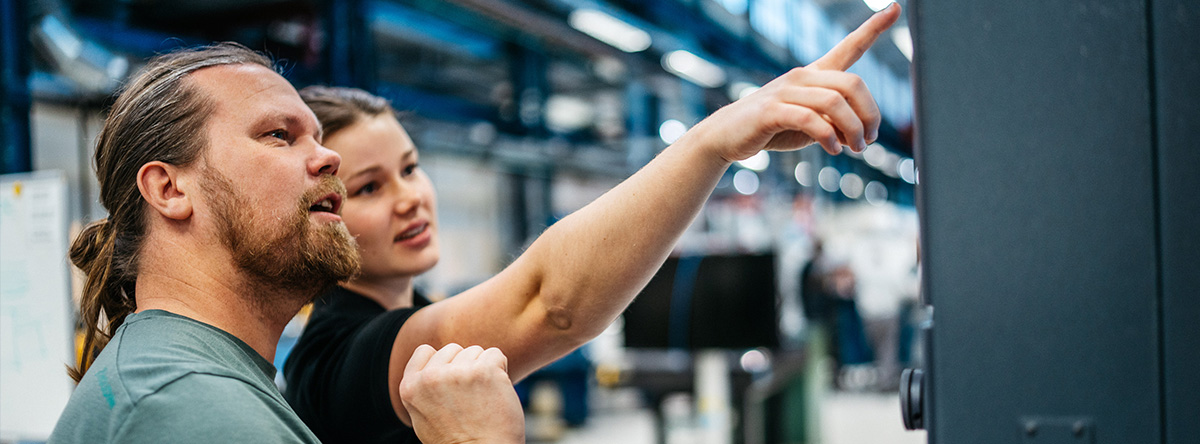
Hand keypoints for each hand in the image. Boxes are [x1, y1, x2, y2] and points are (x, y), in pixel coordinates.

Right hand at [399, 344, 524, 443]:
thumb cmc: (456, 440)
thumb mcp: (423, 415)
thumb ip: (423, 387)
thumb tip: (433, 364)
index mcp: (410, 387)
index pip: (425, 351)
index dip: (442, 364)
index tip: (451, 386)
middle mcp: (430, 377)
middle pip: (453, 349)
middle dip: (464, 366)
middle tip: (469, 397)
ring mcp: (457, 373)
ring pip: (475, 351)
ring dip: (483, 369)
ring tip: (482, 398)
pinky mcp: (484, 371)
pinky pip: (496, 355)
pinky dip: (500, 369)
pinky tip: (496, 392)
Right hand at [681, 3, 901, 160]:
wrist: (728, 135)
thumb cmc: (773, 128)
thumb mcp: (810, 125)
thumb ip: (835, 122)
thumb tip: (861, 133)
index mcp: (815, 74)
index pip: (849, 46)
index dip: (873, 28)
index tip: (896, 8)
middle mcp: (803, 77)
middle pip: (852, 83)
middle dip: (869, 114)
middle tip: (869, 140)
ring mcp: (786, 91)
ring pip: (835, 102)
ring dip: (853, 129)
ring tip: (854, 149)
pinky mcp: (772, 111)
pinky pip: (810, 119)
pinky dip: (828, 136)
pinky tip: (833, 149)